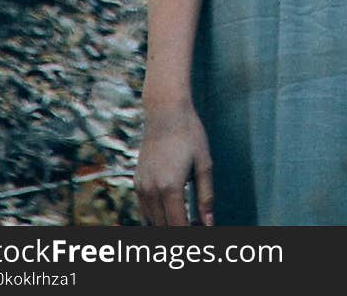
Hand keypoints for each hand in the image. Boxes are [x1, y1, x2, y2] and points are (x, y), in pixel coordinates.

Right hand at [135, 102, 213, 226]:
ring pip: (152, 222)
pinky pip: (144, 211)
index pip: (177, 226)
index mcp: (170, 188)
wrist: (165, 111)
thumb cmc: (189, 134)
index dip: (190, 233)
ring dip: (168, 225)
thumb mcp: (204, 163)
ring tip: (188, 219)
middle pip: (164, 227)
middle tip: (198, 224)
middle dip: (180, 230)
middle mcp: (152, 191)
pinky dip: (156, 217)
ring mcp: (141, 187)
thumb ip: (206, 196)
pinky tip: (172, 209)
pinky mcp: (137, 182)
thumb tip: (209, 223)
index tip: (201, 230)